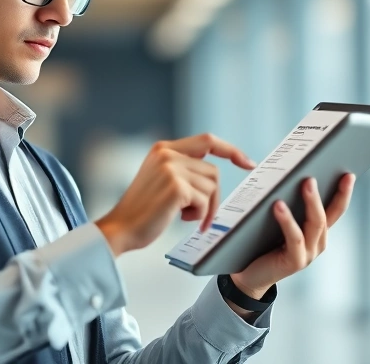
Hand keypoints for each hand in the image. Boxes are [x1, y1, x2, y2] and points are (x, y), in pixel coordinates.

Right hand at [95, 133, 255, 256]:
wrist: (121, 228)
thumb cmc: (143, 211)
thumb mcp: (160, 178)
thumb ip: (182, 168)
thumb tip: (212, 175)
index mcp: (163, 148)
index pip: (207, 140)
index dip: (231, 150)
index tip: (248, 162)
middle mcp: (167, 153)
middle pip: (213, 170)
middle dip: (213, 197)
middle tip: (202, 216)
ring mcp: (171, 168)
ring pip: (211, 187)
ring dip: (205, 208)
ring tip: (186, 217)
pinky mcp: (176, 186)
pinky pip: (205, 201)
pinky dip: (199, 215)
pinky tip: (182, 220)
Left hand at [229, 173, 355, 299]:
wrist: (249, 275)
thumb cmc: (261, 242)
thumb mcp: (277, 221)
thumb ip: (287, 204)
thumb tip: (285, 174)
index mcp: (317, 232)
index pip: (335, 209)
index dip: (344, 193)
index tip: (349, 174)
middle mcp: (317, 243)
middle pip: (327, 214)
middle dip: (328, 192)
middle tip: (321, 172)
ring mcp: (308, 254)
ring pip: (315, 224)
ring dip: (312, 202)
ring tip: (306, 182)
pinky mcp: (295, 262)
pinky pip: (295, 237)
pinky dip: (288, 220)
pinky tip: (279, 205)